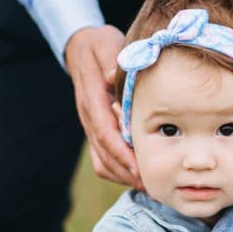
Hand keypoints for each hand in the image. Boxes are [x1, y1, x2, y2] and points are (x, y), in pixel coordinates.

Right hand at [65, 25, 142, 188]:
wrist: (82, 49)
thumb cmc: (100, 46)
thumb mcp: (106, 45)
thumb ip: (111, 60)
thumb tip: (115, 77)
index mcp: (91, 99)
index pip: (103, 132)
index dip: (120, 152)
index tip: (137, 167)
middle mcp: (89, 117)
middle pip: (104, 154)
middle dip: (126, 172)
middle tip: (150, 185)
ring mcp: (91, 126)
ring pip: (102, 160)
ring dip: (122, 176)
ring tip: (148, 186)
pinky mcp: (97, 131)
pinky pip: (103, 158)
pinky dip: (119, 171)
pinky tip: (138, 176)